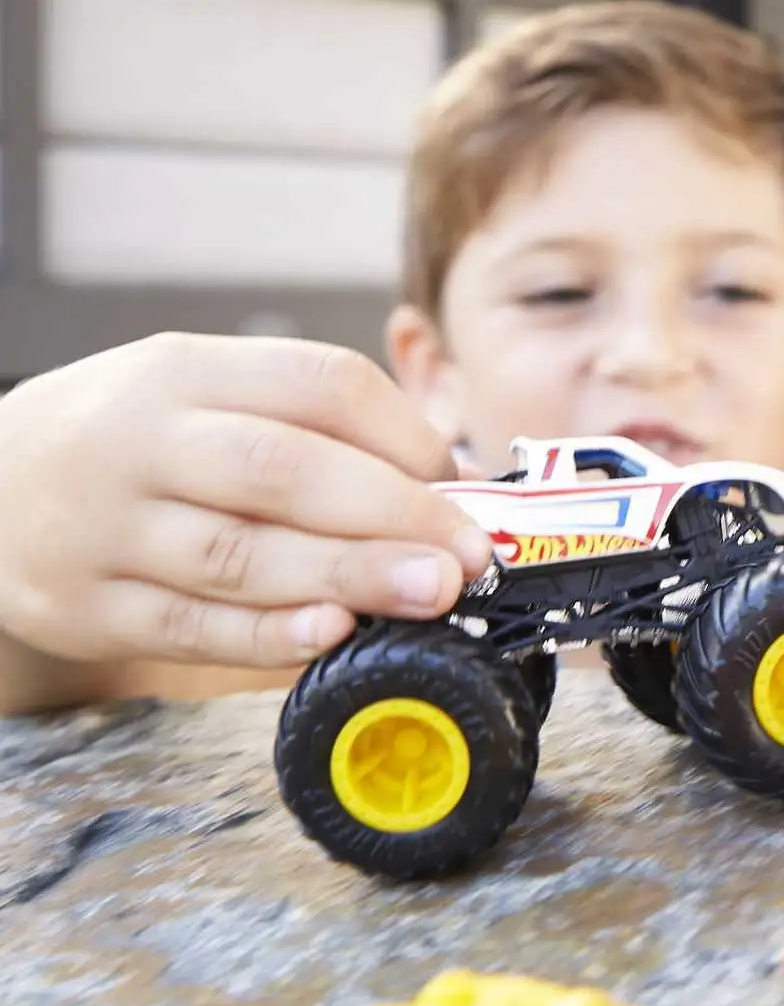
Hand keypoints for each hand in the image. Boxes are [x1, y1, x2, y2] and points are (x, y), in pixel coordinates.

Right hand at [0, 332, 492, 668]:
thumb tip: (450, 487)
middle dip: (392, 513)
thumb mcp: (202, 402)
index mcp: (183, 371)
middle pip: (284, 470)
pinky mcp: (90, 605)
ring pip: (241, 554)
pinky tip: (333, 633)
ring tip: (430, 592)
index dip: (404, 436)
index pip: (316, 385)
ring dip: (348, 576)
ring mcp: (107, 527)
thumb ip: (313, 435)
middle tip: (471, 554)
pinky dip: (268, 634)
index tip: (464, 485)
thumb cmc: (137, 450)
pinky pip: (192, 626)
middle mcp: (141, 440)